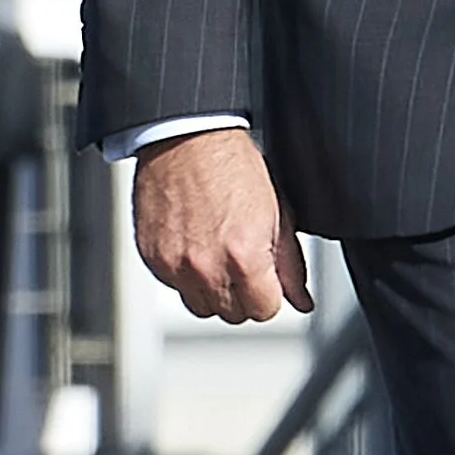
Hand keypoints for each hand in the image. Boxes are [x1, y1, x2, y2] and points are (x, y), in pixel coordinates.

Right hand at [133, 132, 313, 324]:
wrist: (186, 140)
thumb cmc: (233, 167)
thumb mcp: (278, 214)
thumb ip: (290, 265)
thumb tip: (301, 300)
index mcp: (245, 258)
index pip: (264, 311)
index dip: (269, 293)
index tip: (267, 277)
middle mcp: (207, 268)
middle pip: (233, 314)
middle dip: (244, 294)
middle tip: (244, 261)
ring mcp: (175, 266)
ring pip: (202, 307)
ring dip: (214, 290)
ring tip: (219, 254)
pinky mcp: (153, 259)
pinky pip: (175, 287)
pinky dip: (186, 275)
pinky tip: (197, 245)